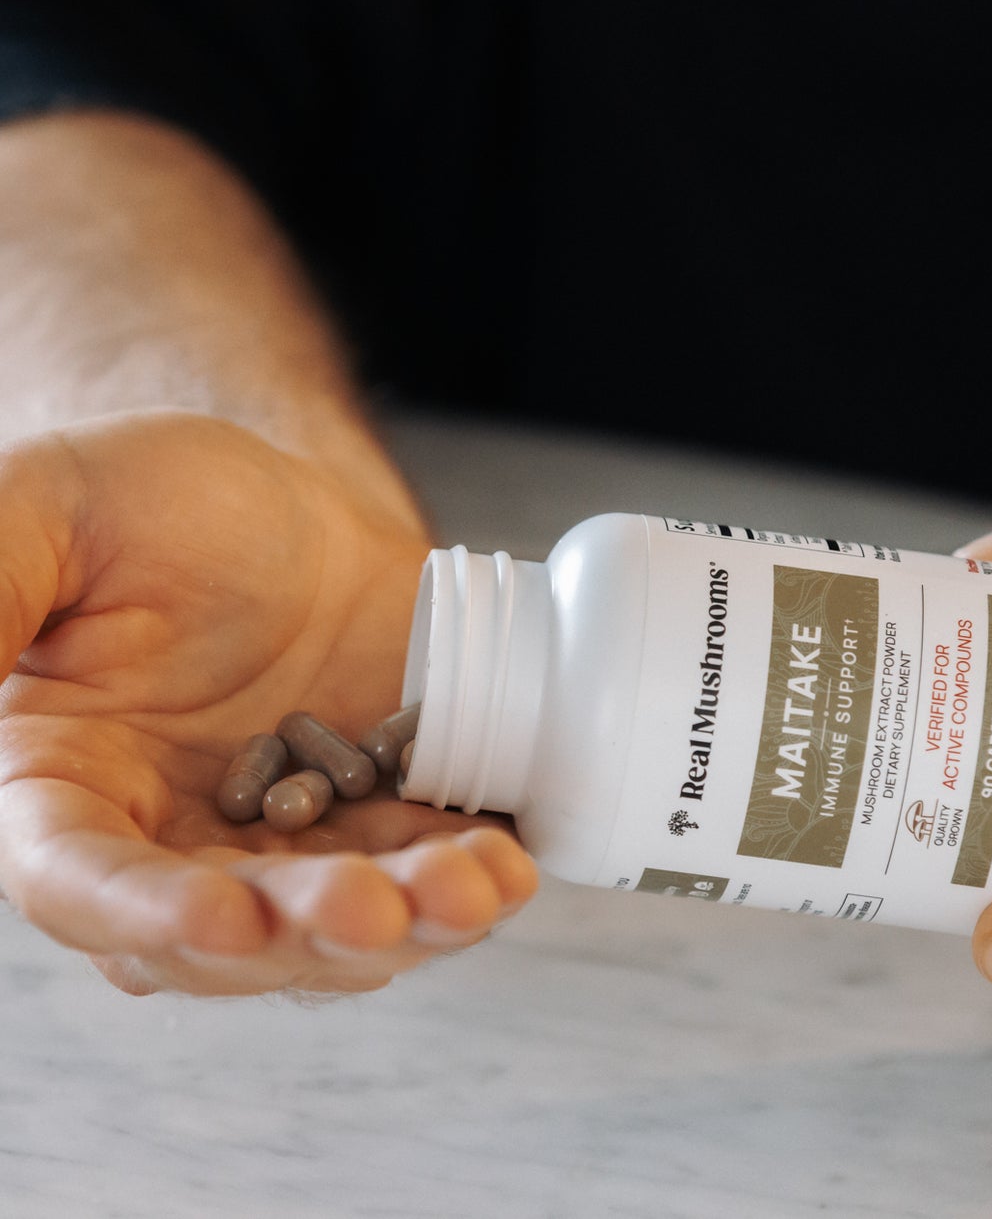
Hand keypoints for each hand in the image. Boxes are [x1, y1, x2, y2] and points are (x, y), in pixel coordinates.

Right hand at [0, 411, 536, 996]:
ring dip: (407, 924)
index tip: (229, 918)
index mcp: (60, 784)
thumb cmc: (148, 496)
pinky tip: (504, 866)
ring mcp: (281, 835)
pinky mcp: (375, 812)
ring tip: (474, 891)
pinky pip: (414, 869)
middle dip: (306, 931)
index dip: (149, 915)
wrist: (280, 500)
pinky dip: (460, 879)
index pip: (82, 880)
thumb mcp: (49, 508)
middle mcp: (166, 837)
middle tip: (375, 905)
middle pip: (227, 932)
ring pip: (333, 924)